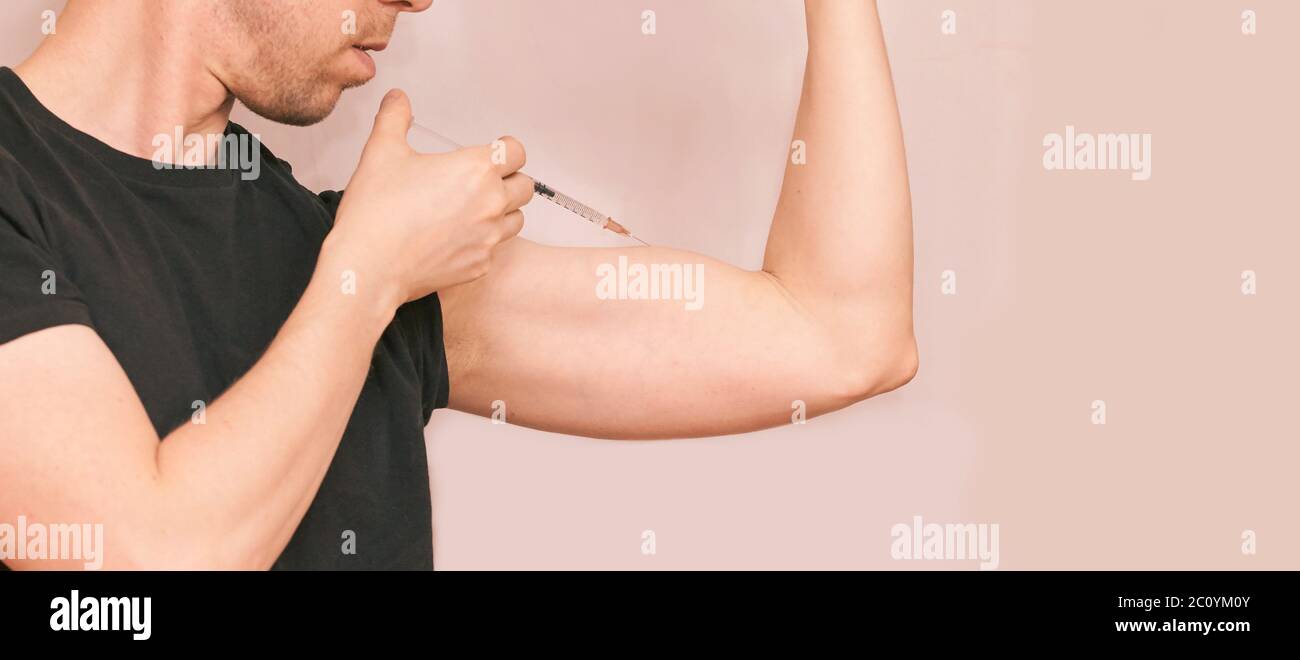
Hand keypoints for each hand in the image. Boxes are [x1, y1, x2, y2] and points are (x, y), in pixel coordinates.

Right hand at [325, 89, 530, 307]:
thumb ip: (394, 118)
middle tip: (487, 179)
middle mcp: (490, 204)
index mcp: (475, 170)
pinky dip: (483, 242)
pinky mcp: (479, 265)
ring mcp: (488, 238)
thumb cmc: (377, 214)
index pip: (517, 152)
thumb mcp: (382, 151)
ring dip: (503, 211)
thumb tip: (398, 101)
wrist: (369, 266)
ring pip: (516, 220)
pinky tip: (458, 237)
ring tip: (475, 208)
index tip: (497, 150)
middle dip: (509, 179)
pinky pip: (495, 250)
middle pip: (525, 186)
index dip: (507, 148)